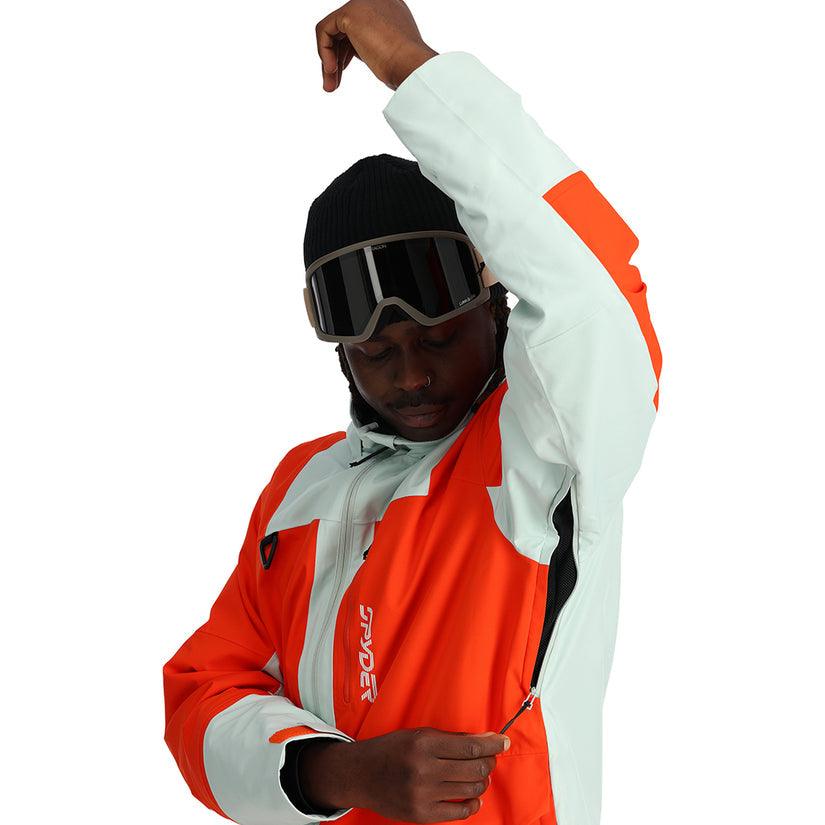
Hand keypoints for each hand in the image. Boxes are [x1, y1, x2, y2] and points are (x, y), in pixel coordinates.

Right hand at [300, 727, 509, 821]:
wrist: (361, 775)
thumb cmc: (391, 750)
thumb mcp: (417, 734)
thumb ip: (449, 739)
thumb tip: (484, 741)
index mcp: (423, 744)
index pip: (470, 747)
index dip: (492, 745)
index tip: (503, 741)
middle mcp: (424, 769)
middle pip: (474, 768)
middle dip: (490, 762)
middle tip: (491, 758)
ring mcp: (423, 794)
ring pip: (470, 789)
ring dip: (482, 781)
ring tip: (479, 775)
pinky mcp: (421, 815)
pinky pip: (459, 812)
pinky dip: (472, 804)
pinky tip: (473, 796)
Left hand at [314, 0, 438, 91]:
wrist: (412, 67)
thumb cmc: (406, 70)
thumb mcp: (388, 55)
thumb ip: (370, 47)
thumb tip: (346, 58)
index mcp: (390, 8)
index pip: (359, 26)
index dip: (347, 50)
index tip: (343, 70)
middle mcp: (376, 1)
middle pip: (343, 29)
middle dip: (335, 58)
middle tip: (332, 84)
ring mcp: (363, 3)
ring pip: (332, 32)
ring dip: (328, 61)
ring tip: (331, 85)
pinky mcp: (350, 13)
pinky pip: (324, 31)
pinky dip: (324, 52)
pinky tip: (331, 70)